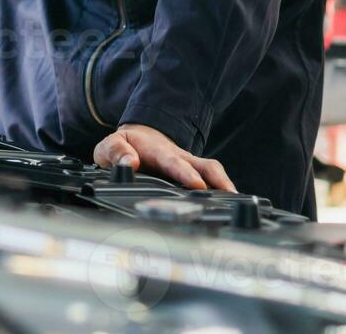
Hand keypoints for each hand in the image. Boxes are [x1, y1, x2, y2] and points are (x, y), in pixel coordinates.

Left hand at [93, 123, 234, 191]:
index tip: (196, 183)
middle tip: (228, 196)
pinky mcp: (193, 173)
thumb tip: (129, 163)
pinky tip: (230, 206)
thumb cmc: (124, 146)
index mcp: (157, 150)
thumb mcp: (109, 145)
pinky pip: (212, 178)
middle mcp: (178, 156)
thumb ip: (116, 152)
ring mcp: (188, 164)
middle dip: (215, 179)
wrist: (137, 139)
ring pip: (211, 170)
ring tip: (235, 204)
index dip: (185, 172)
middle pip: (202, 165)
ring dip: (224, 184)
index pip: (173, 161)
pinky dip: (222, 189)